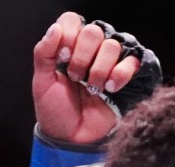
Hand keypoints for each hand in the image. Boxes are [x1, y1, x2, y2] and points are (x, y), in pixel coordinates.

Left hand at [33, 13, 162, 143]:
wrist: (71, 137)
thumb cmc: (56, 110)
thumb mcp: (42, 82)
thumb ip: (43, 53)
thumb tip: (55, 29)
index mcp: (69, 46)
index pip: (72, 20)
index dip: (68, 36)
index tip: (62, 58)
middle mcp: (90, 49)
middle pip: (93, 31)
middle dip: (82, 57)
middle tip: (76, 77)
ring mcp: (109, 62)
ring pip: (112, 45)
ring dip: (99, 70)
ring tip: (92, 88)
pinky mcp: (126, 75)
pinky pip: (132, 62)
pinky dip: (120, 74)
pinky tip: (110, 88)